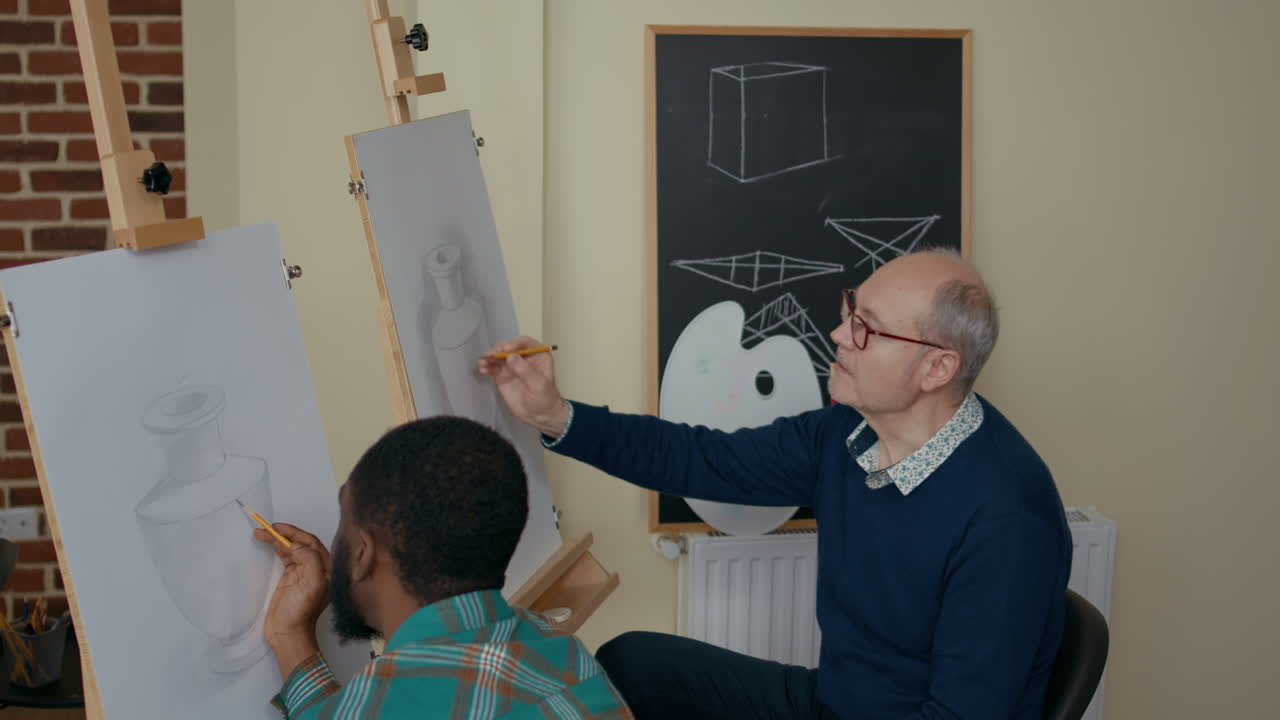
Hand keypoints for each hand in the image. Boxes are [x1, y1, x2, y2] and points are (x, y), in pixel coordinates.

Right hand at [255, 523, 329, 655]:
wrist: (288, 634)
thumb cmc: (301, 613)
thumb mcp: (311, 584)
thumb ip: (309, 559)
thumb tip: (296, 544)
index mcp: (326, 568)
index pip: (311, 542)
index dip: (294, 532)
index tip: (277, 527)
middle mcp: (317, 568)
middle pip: (301, 542)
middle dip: (284, 533)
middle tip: (267, 527)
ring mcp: (303, 573)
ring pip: (291, 548)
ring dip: (278, 539)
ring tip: (261, 533)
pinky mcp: (291, 578)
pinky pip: (285, 557)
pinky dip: (277, 549)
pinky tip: (269, 543)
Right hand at [477, 336, 570, 437]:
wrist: (539, 416)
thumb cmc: (545, 399)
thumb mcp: (538, 385)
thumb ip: (525, 370)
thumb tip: (511, 356)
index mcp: (538, 355)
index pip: (525, 343)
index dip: (514, 343)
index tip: (506, 349)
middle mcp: (524, 358)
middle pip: (509, 348)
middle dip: (499, 350)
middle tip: (491, 355)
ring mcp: (512, 366)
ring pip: (499, 357)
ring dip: (490, 357)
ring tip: (483, 362)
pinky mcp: (503, 375)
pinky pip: (493, 367)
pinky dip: (487, 367)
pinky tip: (483, 369)